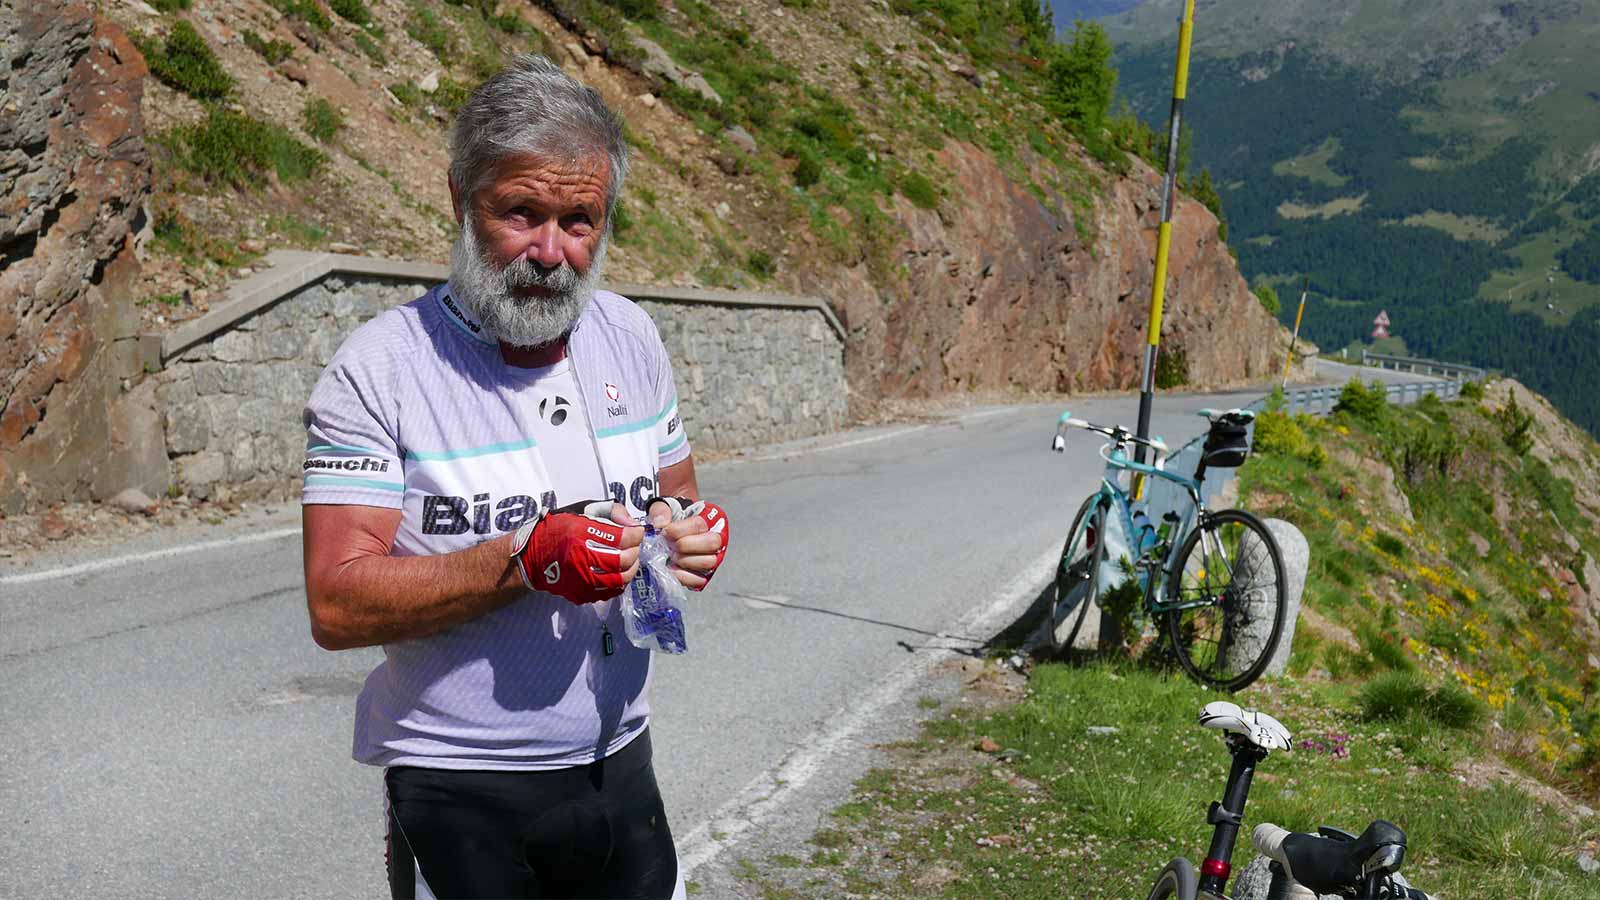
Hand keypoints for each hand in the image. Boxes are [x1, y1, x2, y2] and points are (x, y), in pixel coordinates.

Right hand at [510, 500, 641, 603]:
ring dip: (631, 569)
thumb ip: (610, 511)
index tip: (637, 532)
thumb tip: (632, 524)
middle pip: (624, 560)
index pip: (622, 537)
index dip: (636, 534)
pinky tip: (618, 573)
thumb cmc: (558, 530)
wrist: (531, 557)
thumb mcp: (582, 511)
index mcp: (580, 534)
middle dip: (635, 551)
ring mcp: (580, 580)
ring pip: (620, 579)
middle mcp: (580, 558)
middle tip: (635, 546)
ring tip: (630, 561)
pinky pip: (609, 592)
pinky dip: (619, 583)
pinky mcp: (580, 593)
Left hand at [645, 497, 728, 590]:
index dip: (679, 530)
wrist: (672, 534)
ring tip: (672, 556)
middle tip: (671, 546)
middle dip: (686, 545)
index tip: (665, 532)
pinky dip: (684, 577)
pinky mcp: (704, 574)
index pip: (700, 524)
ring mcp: (713, 557)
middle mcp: (717, 538)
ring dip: (686, 561)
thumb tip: (660, 524)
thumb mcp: (664, 507)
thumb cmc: (672, 519)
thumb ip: (661, 510)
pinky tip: (672, 568)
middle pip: (712, 543)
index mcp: (710, 518)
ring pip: (709, 562)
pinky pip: (699, 580)